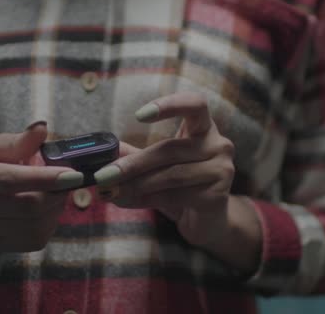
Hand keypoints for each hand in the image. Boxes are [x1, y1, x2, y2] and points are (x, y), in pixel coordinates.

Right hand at [0, 122, 83, 252]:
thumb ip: (21, 140)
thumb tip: (41, 128)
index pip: (10, 180)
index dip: (45, 178)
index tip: (74, 174)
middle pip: (26, 207)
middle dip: (56, 194)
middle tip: (70, 181)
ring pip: (34, 226)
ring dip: (55, 209)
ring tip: (57, 193)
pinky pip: (33, 240)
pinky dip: (49, 224)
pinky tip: (48, 209)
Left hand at [94, 92, 260, 271]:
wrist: (207, 220)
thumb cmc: (179, 185)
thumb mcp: (156, 166)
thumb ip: (134, 155)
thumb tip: (103, 152)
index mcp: (204, 127)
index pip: (195, 104)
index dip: (169, 105)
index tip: (139, 115)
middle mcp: (218, 144)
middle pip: (171, 149)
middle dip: (133, 163)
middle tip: (104, 174)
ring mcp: (222, 170)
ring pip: (171, 175)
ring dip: (135, 184)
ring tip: (110, 191)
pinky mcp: (217, 196)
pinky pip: (175, 196)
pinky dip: (145, 199)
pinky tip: (126, 201)